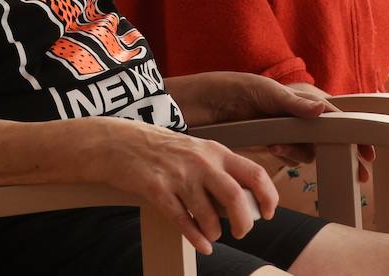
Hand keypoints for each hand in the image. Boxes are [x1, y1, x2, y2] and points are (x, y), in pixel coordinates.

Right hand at [105, 124, 277, 254]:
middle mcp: (201, 162)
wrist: (120, 142)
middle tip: (242, 232)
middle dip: (244, 222)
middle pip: (235, 197)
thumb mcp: (197, 150)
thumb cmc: (162, 149)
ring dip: (215, 232)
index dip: (267, 197)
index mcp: (215, 151)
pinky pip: (182, 221)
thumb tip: (245, 200)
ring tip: (213, 234)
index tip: (268, 213)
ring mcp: (178, 176)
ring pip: (208, 215)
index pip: (255, 173)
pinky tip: (203, 246)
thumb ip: (220, 170)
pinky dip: (196, 238)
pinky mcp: (157, 190)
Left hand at [172, 73, 374, 182]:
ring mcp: (283, 129)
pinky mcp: (269, 143)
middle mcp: (295, 112)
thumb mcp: (261, 92)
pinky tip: (272, 148)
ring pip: (309, 148)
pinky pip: (289, 155)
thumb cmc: (228, 89)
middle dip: (343, 151)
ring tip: (278, 144)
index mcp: (299, 94)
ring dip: (301, 150)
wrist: (195, 107)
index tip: (370, 150)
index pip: (336, 112)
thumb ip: (293, 103)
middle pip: (329, 134)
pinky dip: (286, 154)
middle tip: (360, 175)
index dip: (355, 130)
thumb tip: (324, 111)